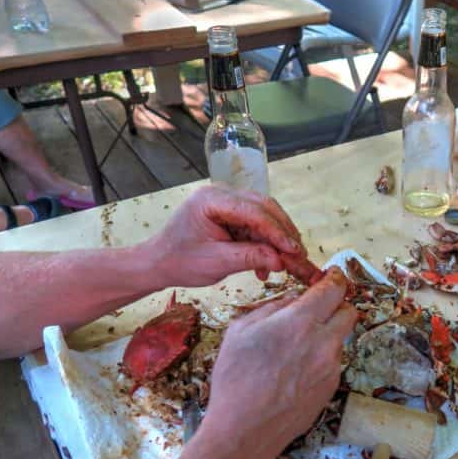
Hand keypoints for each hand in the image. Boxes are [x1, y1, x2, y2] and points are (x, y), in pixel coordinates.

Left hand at [142, 185, 322, 285]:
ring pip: (264, 216)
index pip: (255, 212)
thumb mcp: (216, 262)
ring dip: (276, 239)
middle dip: (283, 232)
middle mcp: (221, 194)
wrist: (159, 263)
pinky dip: (265, 243)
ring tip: (286, 262)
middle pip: (264, 208)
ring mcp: (226, 203)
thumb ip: (250, 257)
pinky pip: (255, 225)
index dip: (278, 232)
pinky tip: (268, 263)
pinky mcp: (230, 214)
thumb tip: (280, 260)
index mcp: (212, 200)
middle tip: (299, 254)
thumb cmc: (180, 261)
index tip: (294, 251)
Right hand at [199, 269, 355, 456]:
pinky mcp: (331, 387)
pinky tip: (294, 371)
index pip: (333, 289)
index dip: (335, 279)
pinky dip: (320, 359)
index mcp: (300, 322)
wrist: (245, 429)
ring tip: (295, 349)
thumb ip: (272, 308)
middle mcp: (323, 342)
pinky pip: (332, 363)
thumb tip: (293, 300)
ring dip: (325, 335)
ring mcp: (331, 367)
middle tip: (317, 310)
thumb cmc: (236, 379)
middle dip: (336, 306)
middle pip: (349, 312)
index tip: (332, 276)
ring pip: (339, 339)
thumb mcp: (241, 330)